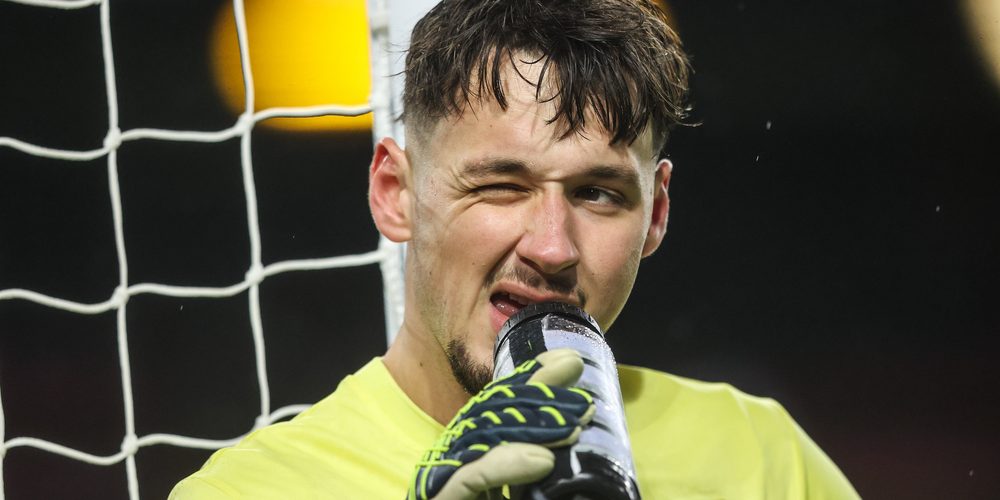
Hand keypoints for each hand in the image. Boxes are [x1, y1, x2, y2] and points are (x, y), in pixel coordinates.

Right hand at [407, 348, 595, 499]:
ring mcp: (442, 487)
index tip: (568, 363)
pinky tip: (541, 460)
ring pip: (481, 442)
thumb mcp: (528, 486)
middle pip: (490, 419)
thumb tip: (579, 444)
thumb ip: (538, 468)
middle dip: (534, 394)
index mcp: (472, 463)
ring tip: (576, 419)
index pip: (500, 414)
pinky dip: (504, 466)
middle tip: (578, 379)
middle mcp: (452, 468)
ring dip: (531, 425)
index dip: (530, 384)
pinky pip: (469, 480)